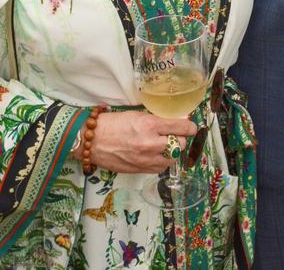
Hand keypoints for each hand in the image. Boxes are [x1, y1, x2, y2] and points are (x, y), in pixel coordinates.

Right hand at [75, 110, 196, 173]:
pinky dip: (162, 162)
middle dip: (180, 139)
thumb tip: (174, 121)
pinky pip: (160, 168)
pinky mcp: (140, 170)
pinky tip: (155, 155)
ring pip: (172, 159)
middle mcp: (150, 143)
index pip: (180, 127)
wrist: (92, 141)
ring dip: (172, 152)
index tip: (191, 127)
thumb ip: (156, 119)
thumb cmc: (113, 123)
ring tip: (164, 145)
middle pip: (180, 144)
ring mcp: (145, 159)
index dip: (189, 127)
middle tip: (174, 135)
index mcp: (149, 124)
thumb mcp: (137, 114)